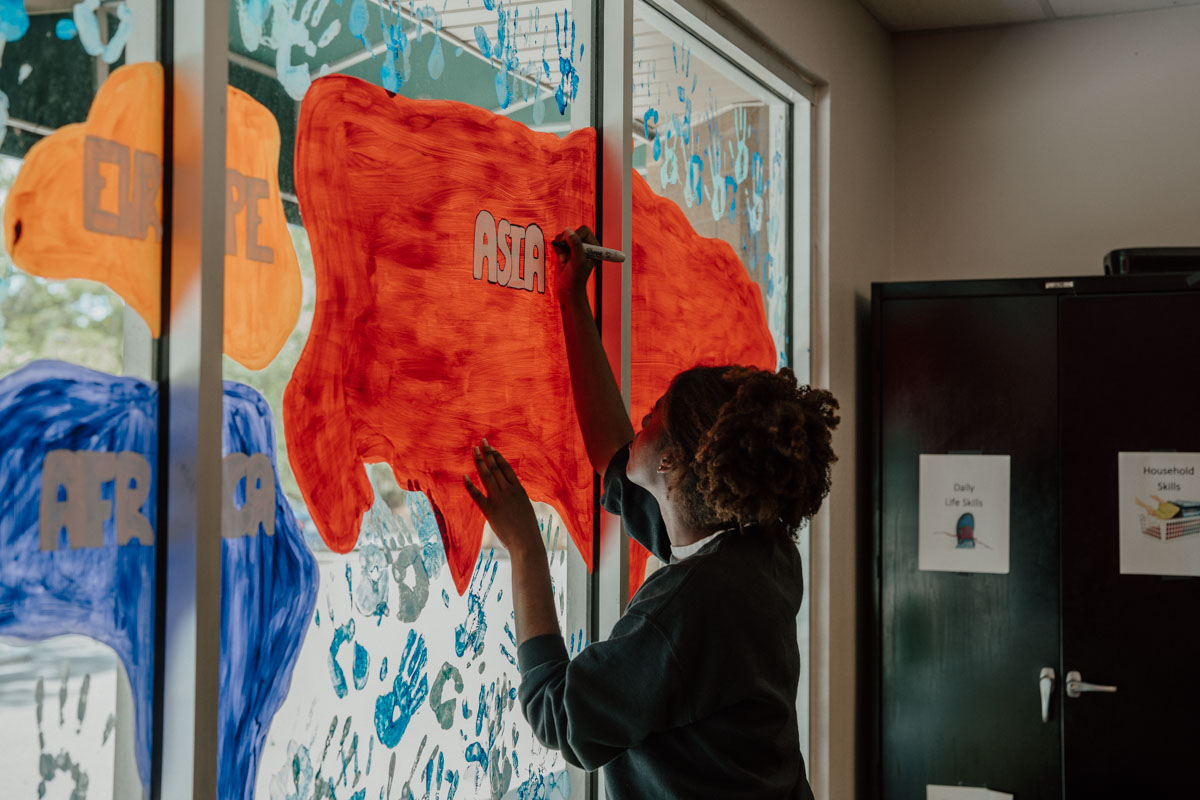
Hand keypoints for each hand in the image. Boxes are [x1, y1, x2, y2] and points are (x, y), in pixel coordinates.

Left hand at [464, 441, 543, 558]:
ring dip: (479, 462)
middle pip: (495, 468)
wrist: (527, 542)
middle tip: (481, 442)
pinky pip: (478, 495)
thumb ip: (516, 497)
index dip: (498, 456)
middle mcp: (509, 491)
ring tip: (474, 450)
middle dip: (487, 453)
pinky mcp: (490, 511)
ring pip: (487, 476)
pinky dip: (470, 485)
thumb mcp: (525, 507)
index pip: (506, 468)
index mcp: (518, 489)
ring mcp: (499, 500)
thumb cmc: (527, 528)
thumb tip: (510, 492)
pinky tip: (464, 476)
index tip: (492, 448)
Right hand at [552, 226, 599, 304]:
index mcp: (594, 246)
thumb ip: (575, 244)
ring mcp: (575, 248)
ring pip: (563, 237)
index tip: (571, 248)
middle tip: (567, 256)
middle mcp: (585, 245)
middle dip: (566, 243)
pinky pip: (558, 243)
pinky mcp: (566, 251)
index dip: (575, 237)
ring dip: (561, 248)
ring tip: (565, 261)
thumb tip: (568, 231)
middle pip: (572, 232)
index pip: (583, 230)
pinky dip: (557, 251)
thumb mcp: (578, 261)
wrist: (567, 290)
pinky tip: (562, 261)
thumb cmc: (576, 279)